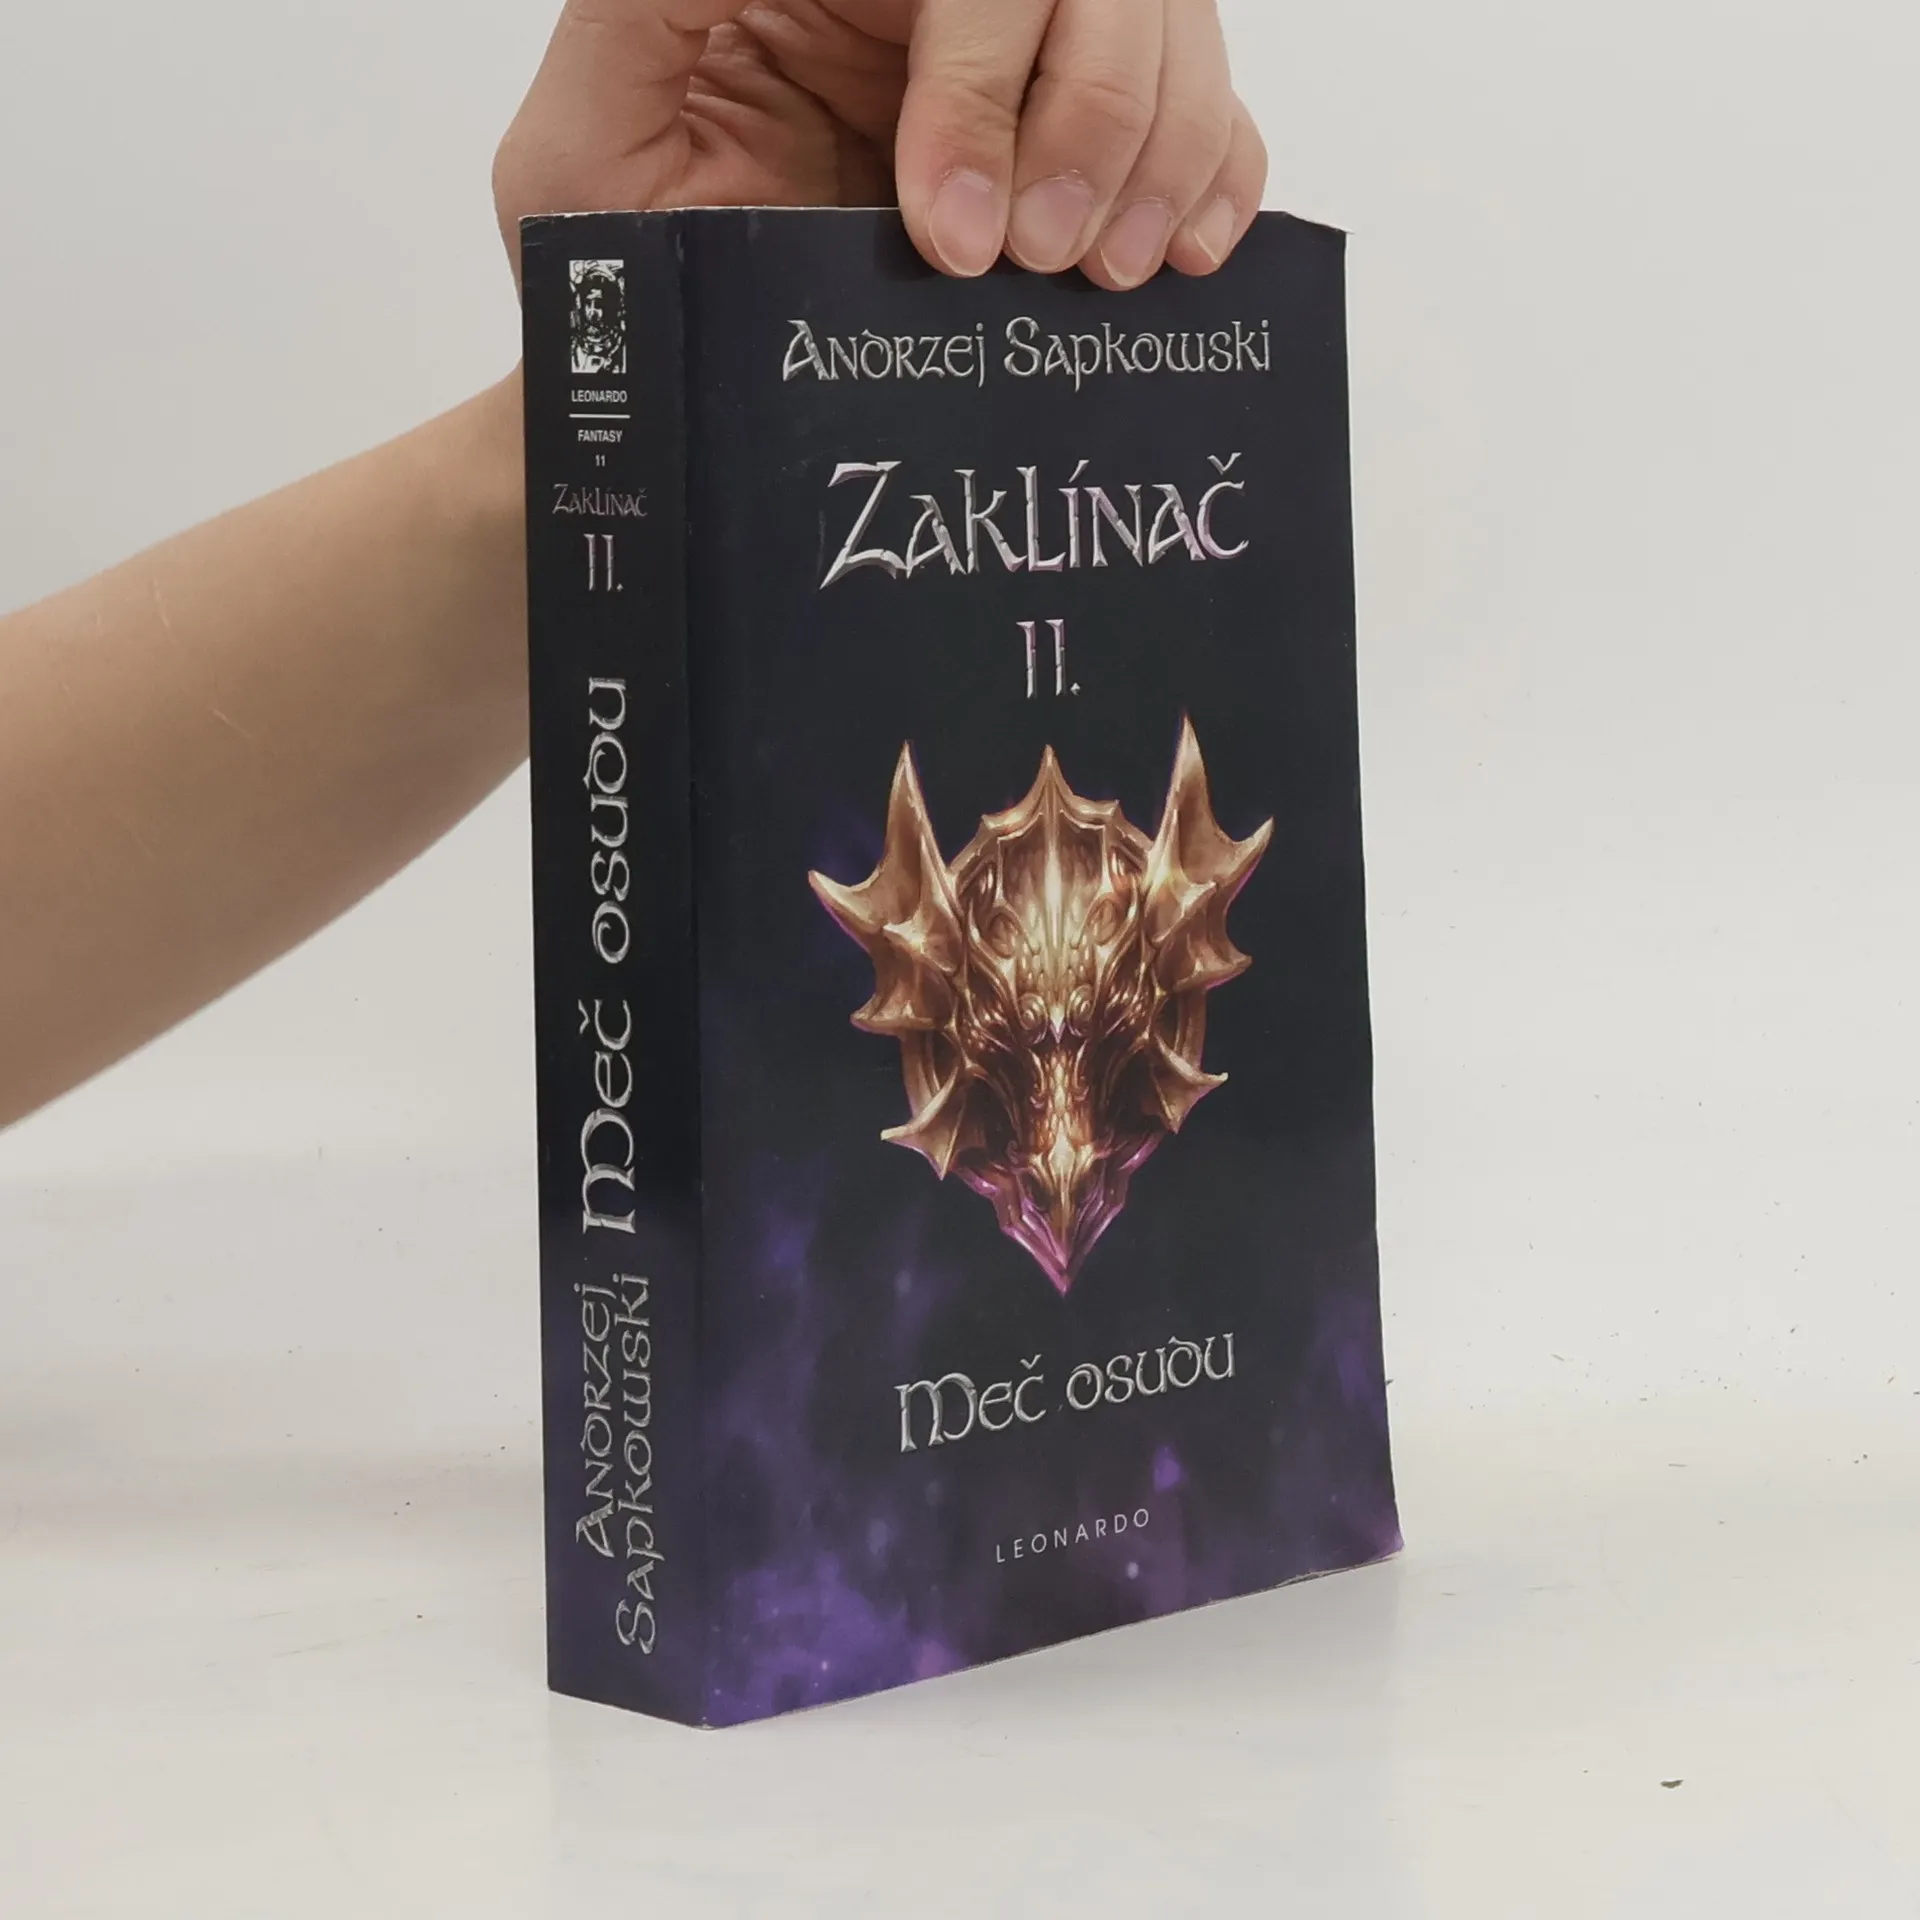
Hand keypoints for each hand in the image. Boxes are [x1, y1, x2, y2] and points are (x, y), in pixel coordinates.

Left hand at [494, 0, 1265, 291]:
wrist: (665, 404)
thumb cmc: (621, 286)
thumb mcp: (587, 141)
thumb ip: (648, 11)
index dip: (990, 80)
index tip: (955, 232)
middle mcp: (936, 14)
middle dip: (1096, 119)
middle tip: (1045, 260)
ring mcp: (1019, 85)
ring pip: (1169, 36)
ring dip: (1166, 153)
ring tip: (1110, 277)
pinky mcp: (1071, 164)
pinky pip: (1203, 121)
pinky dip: (1220, 174)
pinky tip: (1188, 256)